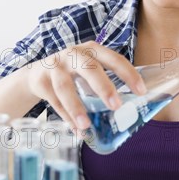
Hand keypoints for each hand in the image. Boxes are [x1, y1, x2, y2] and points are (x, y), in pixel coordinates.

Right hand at [26, 41, 145, 129]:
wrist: (37, 73)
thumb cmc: (73, 73)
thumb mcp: (90, 70)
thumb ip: (106, 83)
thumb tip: (129, 112)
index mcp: (92, 50)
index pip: (114, 59)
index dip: (128, 74)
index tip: (141, 91)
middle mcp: (73, 54)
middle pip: (89, 69)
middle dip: (103, 87)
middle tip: (116, 106)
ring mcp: (55, 66)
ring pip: (65, 87)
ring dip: (76, 107)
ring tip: (86, 125)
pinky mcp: (40, 80)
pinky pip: (54, 101)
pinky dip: (65, 117)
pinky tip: (76, 129)